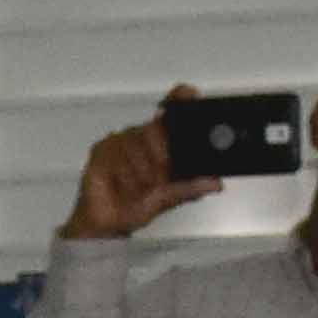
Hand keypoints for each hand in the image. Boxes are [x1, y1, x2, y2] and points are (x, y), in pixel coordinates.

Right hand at [59, 93, 229, 242]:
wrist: (108, 224)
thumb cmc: (134, 205)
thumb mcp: (170, 198)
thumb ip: (192, 188)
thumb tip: (215, 183)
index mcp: (159, 141)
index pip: (171, 111)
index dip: (179, 99)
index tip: (187, 93)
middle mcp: (140, 136)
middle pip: (155, 128)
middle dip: (162, 156)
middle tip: (161, 177)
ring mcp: (120, 141)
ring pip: (136, 145)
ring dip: (142, 172)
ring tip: (141, 188)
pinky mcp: (101, 150)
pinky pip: (117, 156)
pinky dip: (125, 176)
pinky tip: (125, 186)